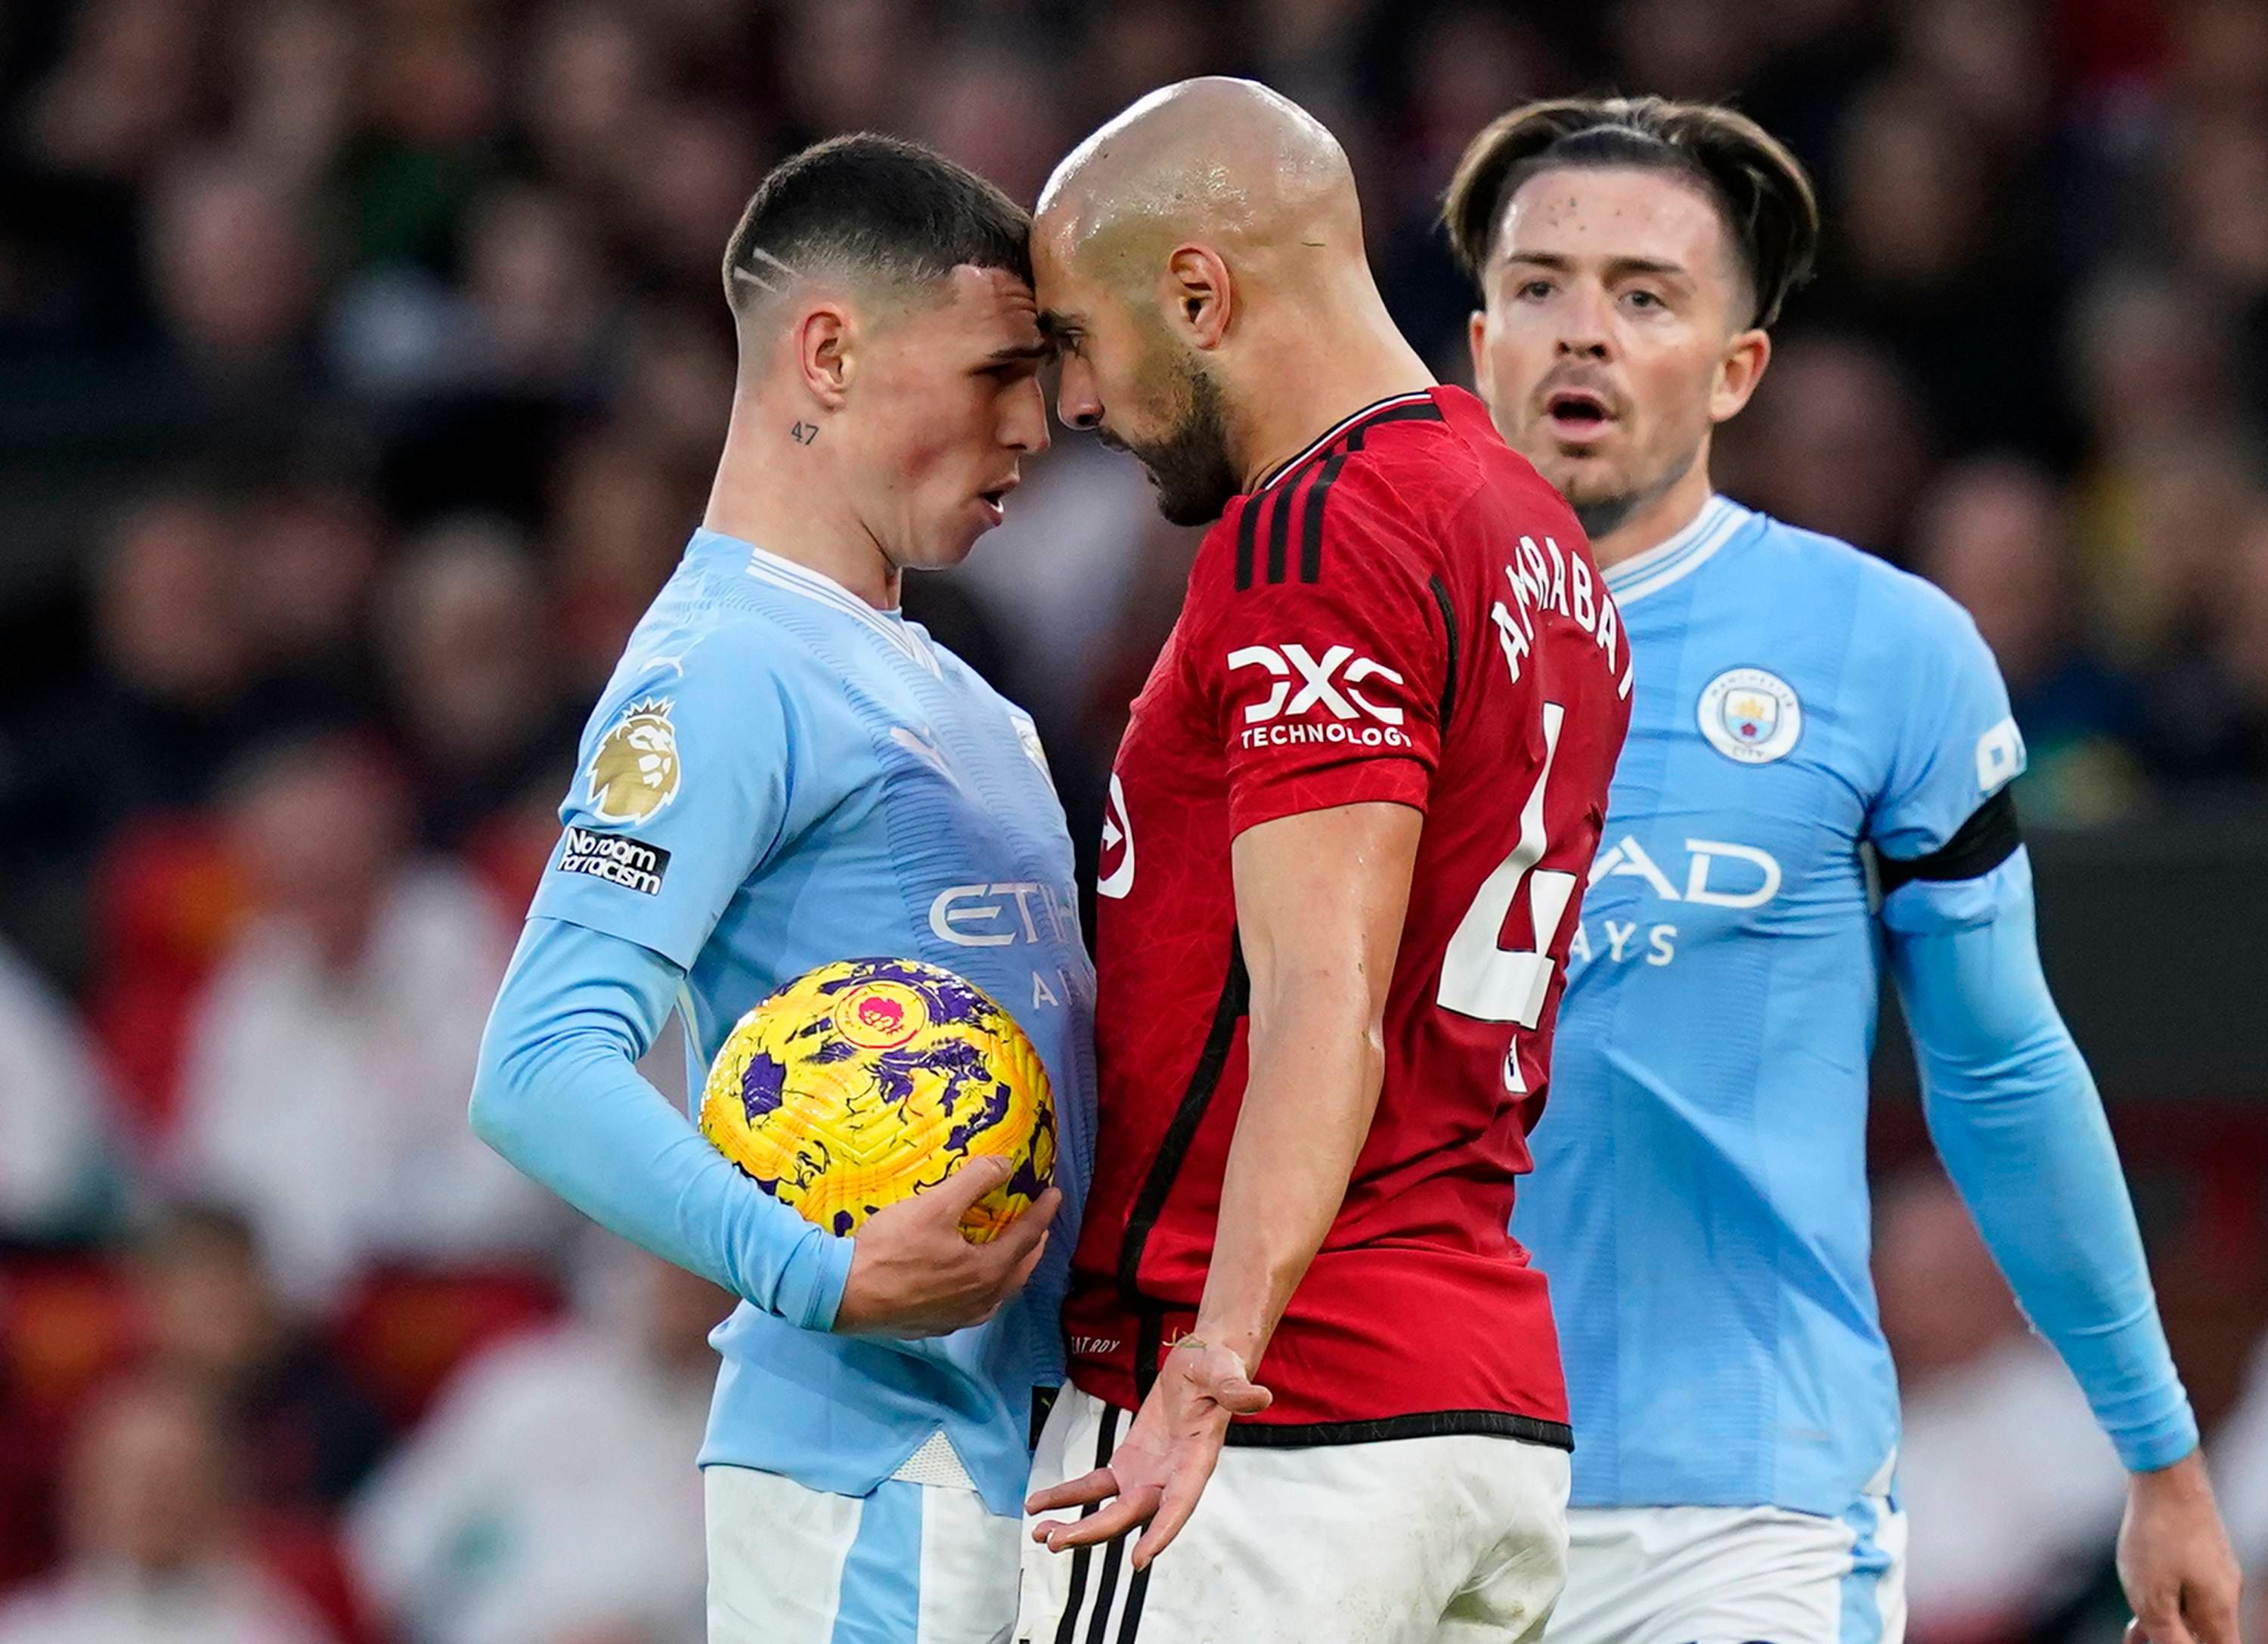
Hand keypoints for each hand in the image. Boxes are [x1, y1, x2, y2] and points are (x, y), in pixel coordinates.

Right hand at [831, 1158, 1059, 1337]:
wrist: (843, 1294)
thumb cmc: (890, 1249)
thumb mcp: (934, 1205)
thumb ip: (973, 1181)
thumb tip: (1005, 1164)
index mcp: (986, 1271)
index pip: (1027, 1237)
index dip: (1043, 1213)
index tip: (1055, 1194)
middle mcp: (980, 1301)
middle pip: (1020, 1270)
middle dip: (1034, 1244)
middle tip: (1038, 1222)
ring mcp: (959, 1319)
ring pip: (1000, 1293)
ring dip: (1012, 1269)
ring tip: (1012, 1250)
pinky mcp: (936, 1327)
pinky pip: (976, 1306)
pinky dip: (987, 1288)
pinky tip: (974, 1281)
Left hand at [1027, 1339, 1271, 1570]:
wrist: (1202, 1363)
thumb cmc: (1219, 1368)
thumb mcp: (1226, 1374)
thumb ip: (1237, 1391)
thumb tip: (1259, 1397)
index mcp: (1196, 1463)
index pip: (1179, 1505)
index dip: (1160, 1533)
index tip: (1138, 1561)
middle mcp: (1170, 1480)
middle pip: (1130, 1516)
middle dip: (1094, 1532)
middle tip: (1057, 1541)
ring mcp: (1147, 1477)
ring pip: (1108, 1511)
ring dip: (1076, 1525)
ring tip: (1040, 1534)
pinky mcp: (1128, 1465)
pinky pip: (1094, 1486)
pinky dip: (1068, 1496)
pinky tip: (1038, 1504)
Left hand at [2118, 1450, 2242, 1643]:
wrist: (2166, 1475)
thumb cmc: (2158, 1536)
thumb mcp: (2152, 1597)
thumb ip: (2167, 1636)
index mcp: (2219, 1611)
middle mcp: (2225, 1593)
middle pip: (2204, 1634)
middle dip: (2174, 1640)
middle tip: (2137, 1639)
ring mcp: (2214, 1570)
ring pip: (2191, 1609)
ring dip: (2164, 1622)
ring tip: (2132, 1630)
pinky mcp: (2200, 1550)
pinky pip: (2185, 1586)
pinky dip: (2164, 1598)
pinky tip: (2138, 1598)